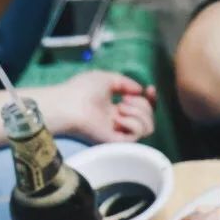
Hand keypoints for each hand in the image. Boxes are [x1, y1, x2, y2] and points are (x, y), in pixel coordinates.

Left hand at [42, 71, 157, 143]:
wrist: (68, 103)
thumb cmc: (81, 90)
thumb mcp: (107, 78)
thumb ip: (126, 82)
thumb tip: (140, 90)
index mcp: (115, 109)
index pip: (142, 108)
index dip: (150, 99)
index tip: (149, 89)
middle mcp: (119, 122)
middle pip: (149, 118)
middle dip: (144, 105)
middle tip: (125, 99)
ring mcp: (119, 132)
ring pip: (148, 127)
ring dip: (140, 113)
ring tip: (121, 107)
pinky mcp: (117, 141)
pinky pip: (138, 135)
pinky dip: (133, 123)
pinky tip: (119, 117)